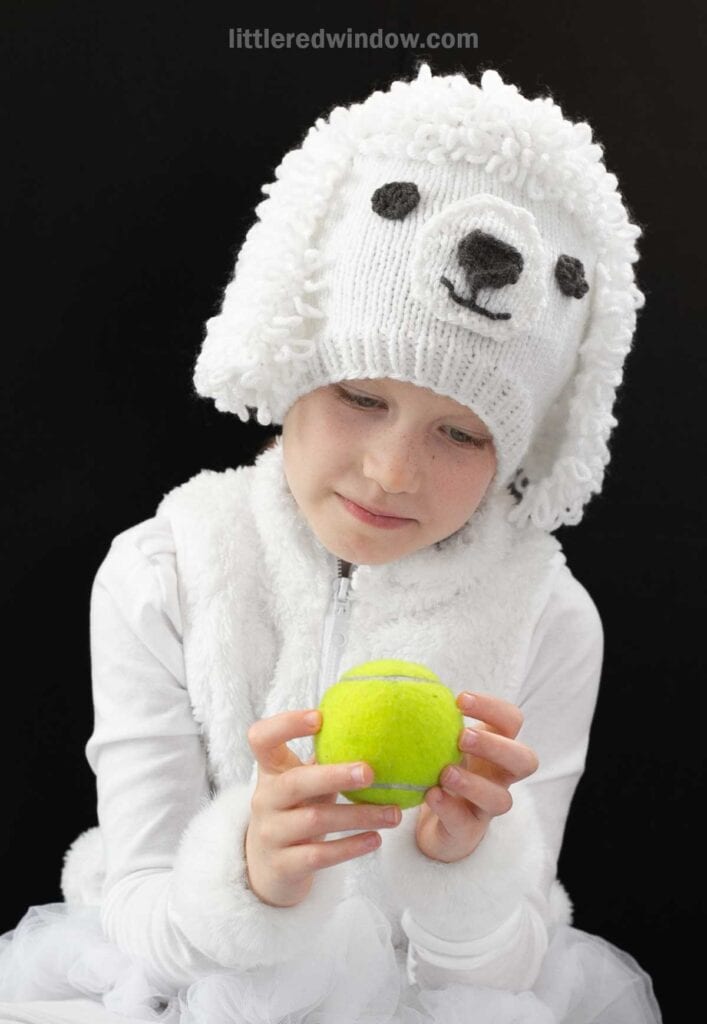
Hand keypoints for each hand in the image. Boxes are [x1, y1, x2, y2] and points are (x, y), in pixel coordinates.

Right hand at [245, 709, 401, 907]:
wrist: (270, 868)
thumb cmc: (298, 811)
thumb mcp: (304, 783)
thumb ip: (325, 760)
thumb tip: (374, 726)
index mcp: (271, 771)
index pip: (261, 738)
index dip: (286, 724)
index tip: (320, 718)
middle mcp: (265, 799)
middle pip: (295, 782)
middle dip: (334, 775)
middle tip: (370, 772)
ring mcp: (271, 833)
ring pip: (315, 821)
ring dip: (358, 816)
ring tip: (393, 814)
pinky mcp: (283, 865)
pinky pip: (319, 855)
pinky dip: (350, 847)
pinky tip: (375, 840)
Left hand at [415, 692, 538, 862]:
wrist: (436, 825)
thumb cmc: (440, 770)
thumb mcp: (437, 741)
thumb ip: (428, 716)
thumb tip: (394, 674)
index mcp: (496, 748)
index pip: (512, 721)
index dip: (493, 708)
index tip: (459, 699)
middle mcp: (500, 777)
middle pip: (524, 760)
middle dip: (495, 746)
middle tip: (462, 736)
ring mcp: (487, 807)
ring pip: (501, 799)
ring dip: (474, 783)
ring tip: (445, 772)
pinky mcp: (469, 831)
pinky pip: (465, 821)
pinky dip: (448, 807)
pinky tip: (430, 794)